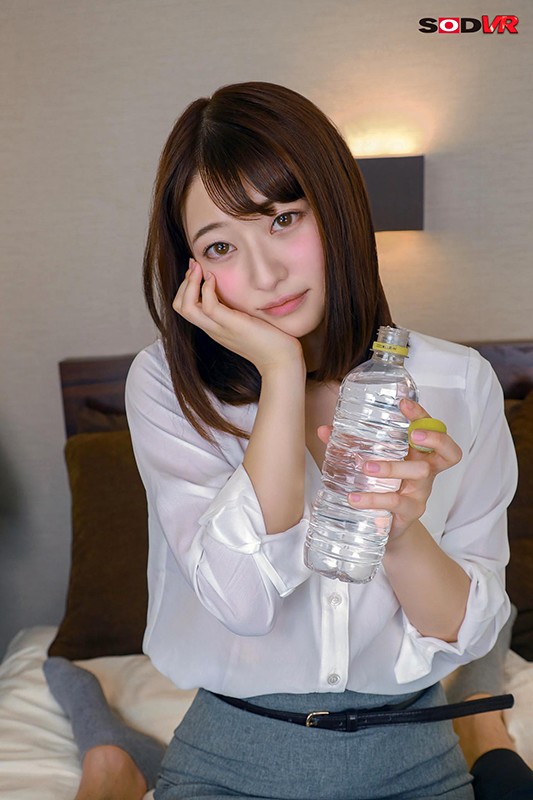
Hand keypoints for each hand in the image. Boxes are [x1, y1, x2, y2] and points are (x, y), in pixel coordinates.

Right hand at [173, 260, 302, 375]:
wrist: (281, 361)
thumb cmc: (270, 341)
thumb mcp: (249, 321)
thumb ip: (239, 310)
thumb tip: (239, 291)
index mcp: (214, 328)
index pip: (185, 307)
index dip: (186, 287)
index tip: (197, 270)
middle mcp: (212, 329)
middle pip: (179, 306)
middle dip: (184, 282)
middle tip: (195, 266)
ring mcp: (220, 328)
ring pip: (186, 307)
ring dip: (190, 282)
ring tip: (200, 268)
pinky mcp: (232, 325)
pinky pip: (209, 306)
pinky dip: (207, 289)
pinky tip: (215, 279)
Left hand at [316, 398, 461, 539]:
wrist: (386, 528)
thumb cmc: (381, 488)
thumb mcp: (369, 464)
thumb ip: (348, 446)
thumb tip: (324, 430)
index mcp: (417, 453)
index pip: (431, 429)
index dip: (423, 416)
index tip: (404, 404)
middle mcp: (425, 470)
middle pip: (445, 451)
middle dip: (432, 438)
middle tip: (411, 434)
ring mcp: (420, 492)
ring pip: (420, 473)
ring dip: (393, 467)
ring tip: (366, 467)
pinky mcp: (410, 512)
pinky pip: (396, 502)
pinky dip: (374, 498)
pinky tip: (355, 498)